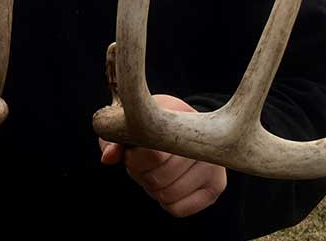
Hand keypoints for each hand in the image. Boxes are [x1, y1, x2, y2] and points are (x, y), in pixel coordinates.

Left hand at [99, 94, 226, 216]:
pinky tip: (171, 182)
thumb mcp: (129, 127)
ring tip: (158, 171)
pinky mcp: (217, 186)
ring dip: (154, 188)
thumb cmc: (151, 127)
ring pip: (166, 195)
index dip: (134, 159)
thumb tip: (108, 157)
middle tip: (145, 163)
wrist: (182, 128)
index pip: (152, 155)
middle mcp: (203, 140)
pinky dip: (167, 201)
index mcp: (179, 117)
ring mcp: (214, 163)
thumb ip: (114, 140)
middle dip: (142, 175)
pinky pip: (178, 209)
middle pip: (157, 179)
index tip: (134, 151)